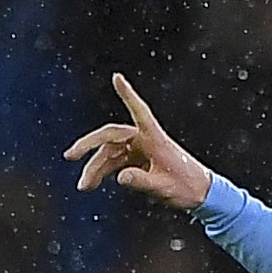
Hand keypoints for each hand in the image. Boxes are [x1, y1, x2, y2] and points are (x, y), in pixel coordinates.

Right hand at [63, 73, 212, 209]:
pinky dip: (103, 171)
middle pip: (111, 136)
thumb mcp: (163, 188)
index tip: (117, 77)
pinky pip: (115, 161)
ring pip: (110, 152)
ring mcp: (140, 148)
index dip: (128, 95)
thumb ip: (142, 182)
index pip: (139, 112)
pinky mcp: (138, 159)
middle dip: (89, 146)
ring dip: (96, 167)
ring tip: (84, 186)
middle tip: (70, 156)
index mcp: (155, 139)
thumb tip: (121, 177)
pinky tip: (93, 183)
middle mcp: (145, 139)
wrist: (201, 195)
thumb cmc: (187, 188)